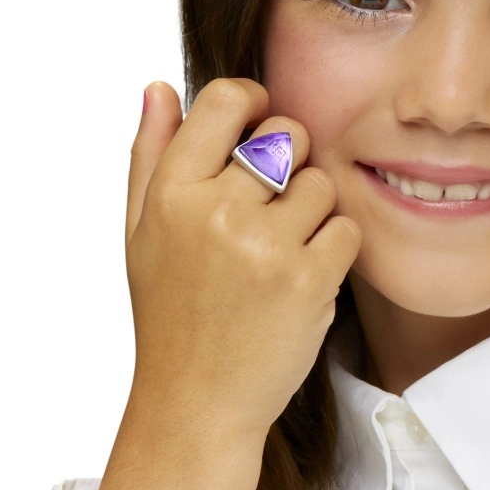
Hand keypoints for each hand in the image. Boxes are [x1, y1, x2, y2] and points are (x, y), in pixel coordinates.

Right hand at [122, 78, 360, 448]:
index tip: (258, 127)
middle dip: (289, 162)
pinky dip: (334, 249)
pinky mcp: (310, 280)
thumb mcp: (141, 232)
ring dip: (313, 211)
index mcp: (172, 192)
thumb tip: (159, 86)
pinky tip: (304, 275)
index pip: (227, 98)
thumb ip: (150, 154)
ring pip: (323, 182)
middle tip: (270, 205)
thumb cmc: (171, 311)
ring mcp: (266, 246)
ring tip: (282, 249)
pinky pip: (348, 226)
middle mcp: (217, 212)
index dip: (253, 102)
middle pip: (289, 133)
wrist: (197, 403)